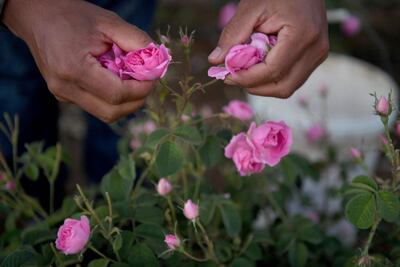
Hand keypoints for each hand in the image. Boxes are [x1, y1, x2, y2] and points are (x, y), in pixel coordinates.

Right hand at [3, 0, 153, 122]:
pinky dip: (112, 98)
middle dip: (136, 100)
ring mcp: (63, 95)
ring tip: (131, 79)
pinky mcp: (64, 96)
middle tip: (146, 81)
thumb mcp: (109, 22)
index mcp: (74, 69)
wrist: (38, 17)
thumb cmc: (73, 16)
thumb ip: (136, 41)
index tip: (153, 76)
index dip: (141, 89)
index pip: (117, 95)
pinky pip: (96, 105)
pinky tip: (115, 79)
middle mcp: (65, 88)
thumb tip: (157, 63)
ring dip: (125, 101)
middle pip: (112, 112)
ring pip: (105, 113)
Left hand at [208, 0, 328, 97]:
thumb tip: (215, 60)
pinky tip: (258, 67)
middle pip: (282, 87)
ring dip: (263, 85)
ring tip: (245, 71)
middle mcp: (315, 49)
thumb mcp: (252, 7)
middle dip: (254, 86)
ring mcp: (319, 55)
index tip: (227, 75)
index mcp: (302, 35)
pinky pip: (292, 79)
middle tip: (234, 76)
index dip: (247, 78)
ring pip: (288, 87)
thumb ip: (233, 34)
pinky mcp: (316, 56)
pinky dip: (272, 79)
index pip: (272, 71)